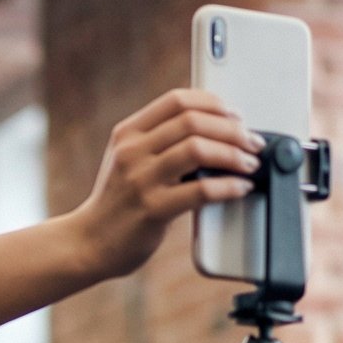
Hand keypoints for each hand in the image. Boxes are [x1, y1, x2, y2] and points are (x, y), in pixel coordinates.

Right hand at [69, 89, 261, 280]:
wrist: (90, 243)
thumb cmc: (118, 203)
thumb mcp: (128, 160)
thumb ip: (160, 142)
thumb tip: (215, 129)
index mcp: (128, 133)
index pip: (177, 100)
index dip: (214, 103)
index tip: (235, 116)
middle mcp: (132, 151)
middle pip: (193, 121)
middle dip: (233, 129)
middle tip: (252, 142)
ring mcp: (140, 180)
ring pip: (198, 149)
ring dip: (234, 155)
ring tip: (250, 164)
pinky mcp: (152, 210)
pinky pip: (201, 191)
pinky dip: (229, 187)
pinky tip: (240, 188)